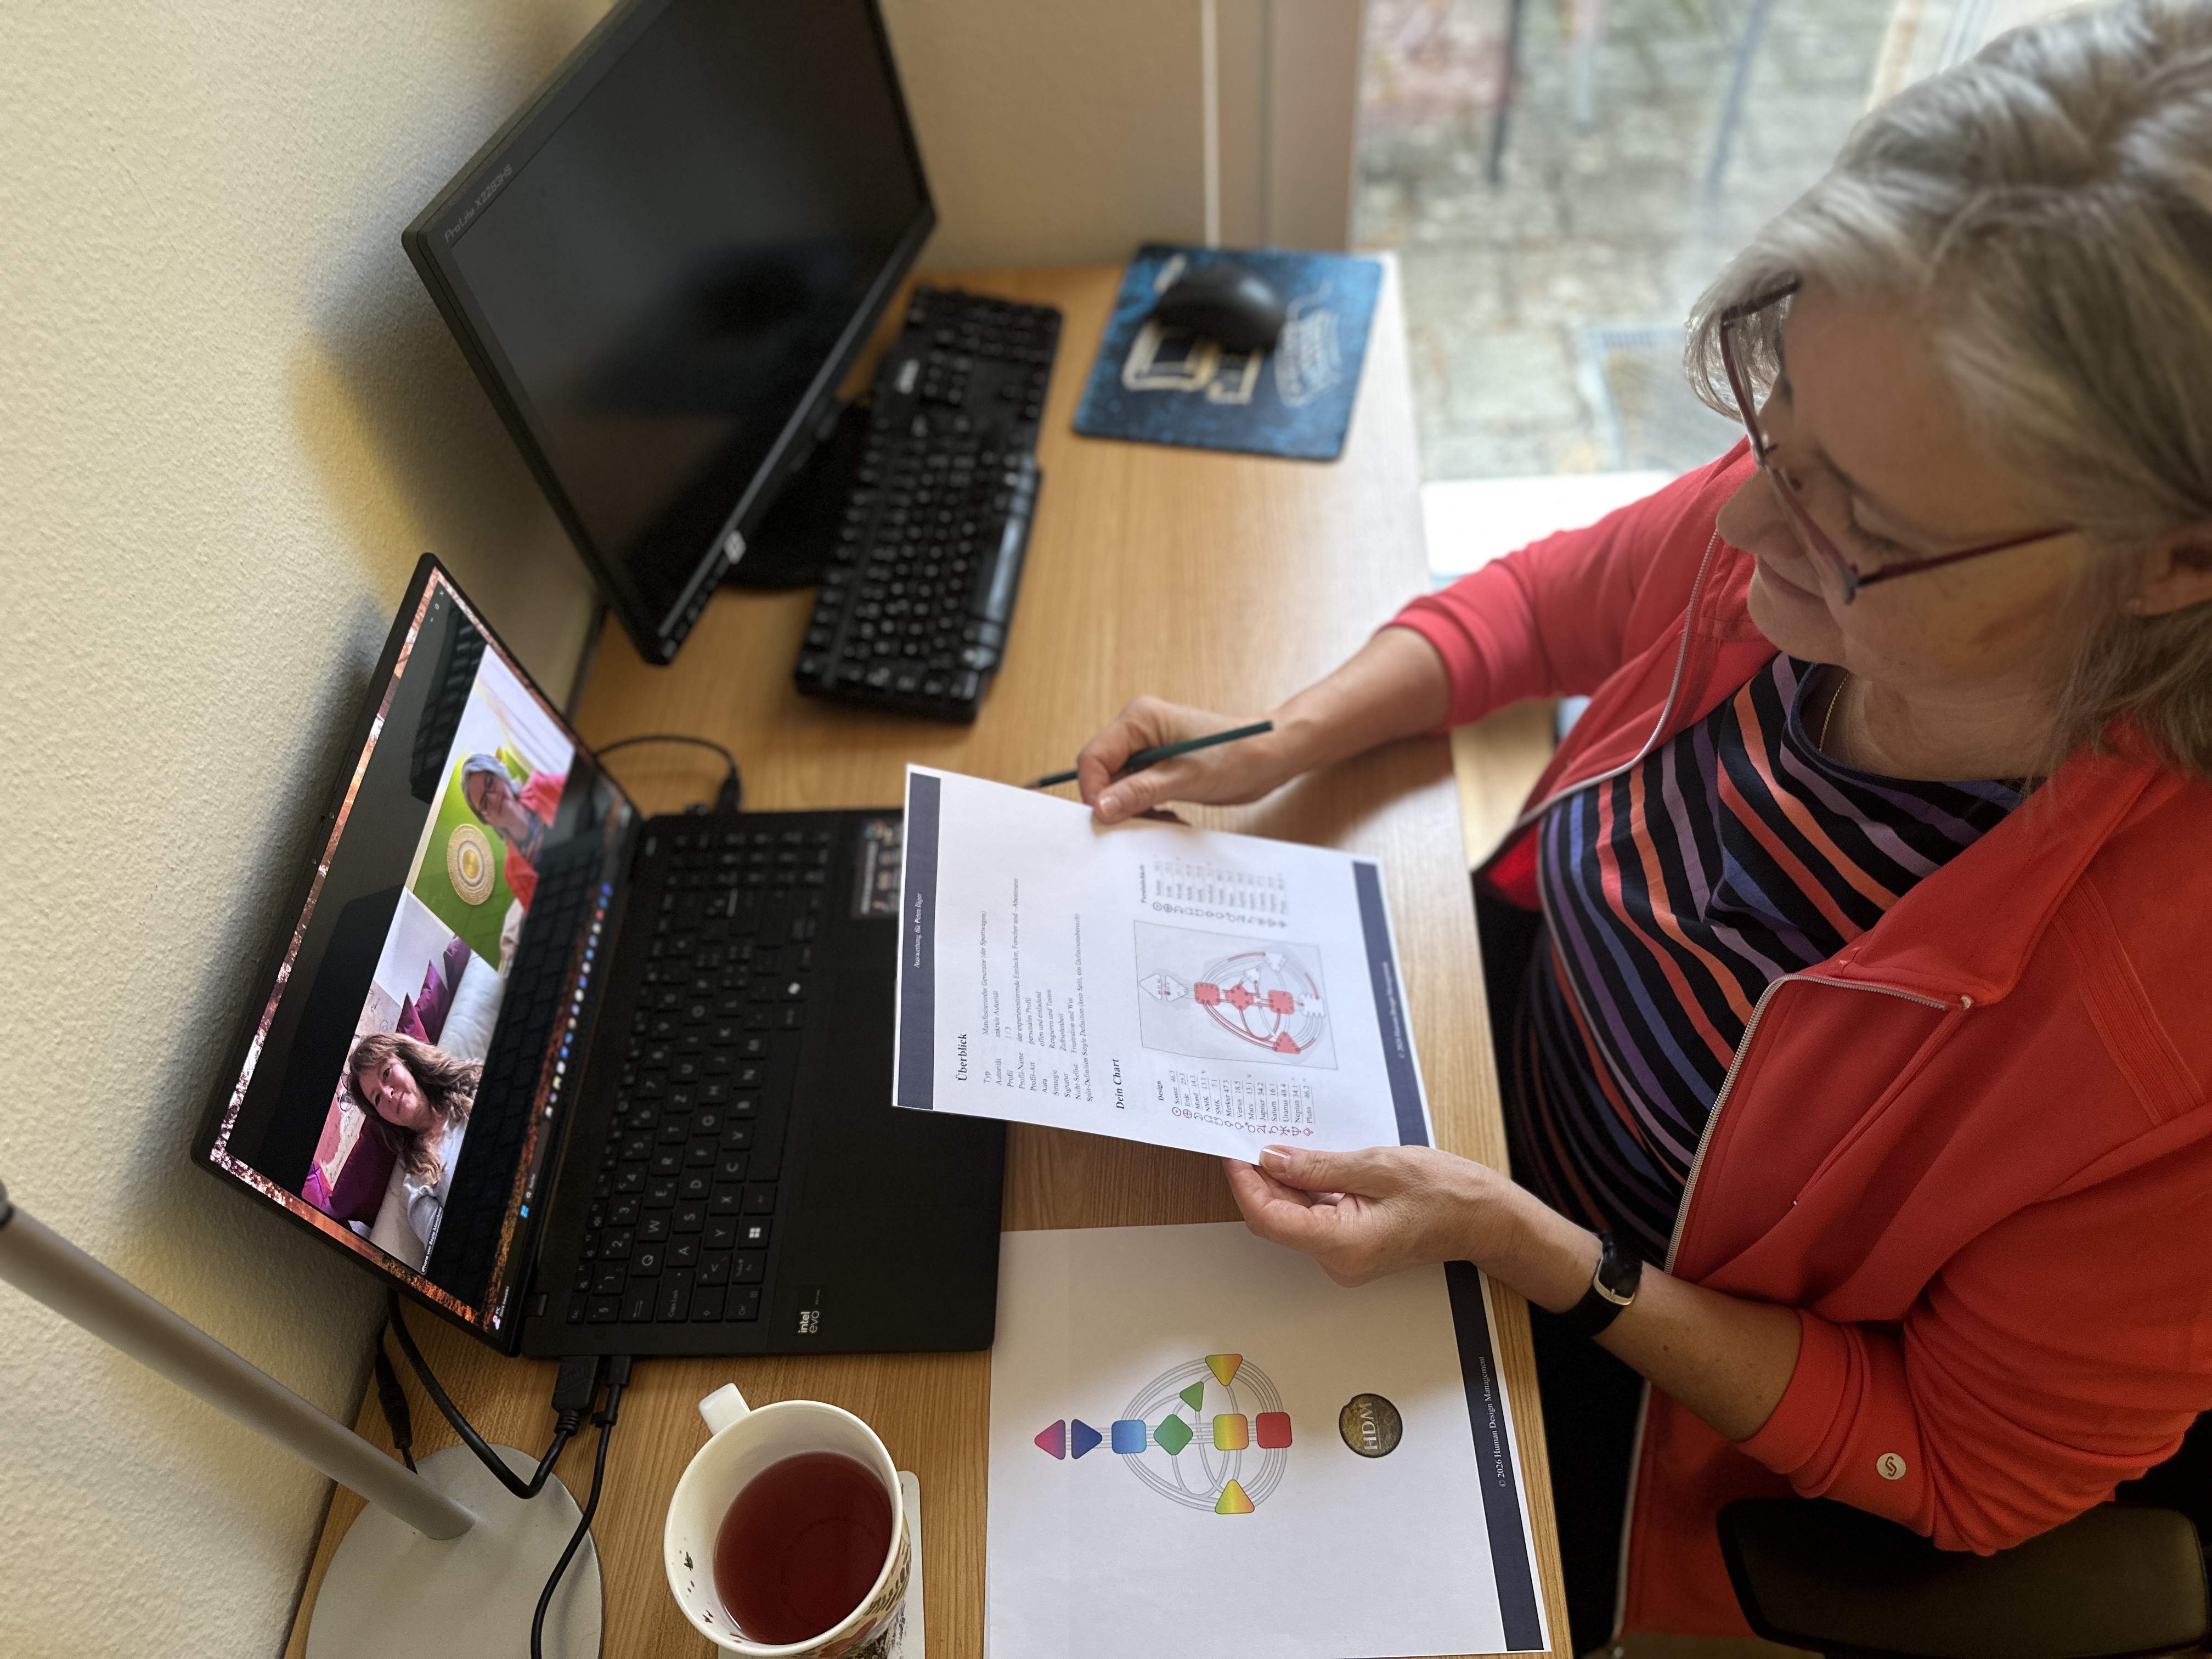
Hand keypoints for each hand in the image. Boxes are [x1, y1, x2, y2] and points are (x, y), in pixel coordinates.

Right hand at [1076, 696, 1302, 823]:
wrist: (1269, 756)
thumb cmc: (1236, 755)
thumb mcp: (1185, 778)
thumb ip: (1140, 792)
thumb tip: (1101, 808)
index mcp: (1138, 719)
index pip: (1093, 757)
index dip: (1094, 791)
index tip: (1105, 819)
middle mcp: (1137, 730)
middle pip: (1103, 774)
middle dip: (1117, 804)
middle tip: (1139, 825)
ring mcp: (1147, 748)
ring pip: (1118, 788)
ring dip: (1135, 811)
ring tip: (1164, 820)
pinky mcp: (1157, 766)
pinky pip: (1136, 792)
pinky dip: (1147, 810)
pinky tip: (1170, 816)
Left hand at [1222, 1144, 1519, 1286]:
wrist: (1482, 1218)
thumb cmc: (1444, 1192)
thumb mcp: (1377, 1165)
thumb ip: (1319, 1165)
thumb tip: (1272, 1159)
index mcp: (1343, 1244)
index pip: (1270, 1218)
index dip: (1244, 1184)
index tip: (1233, 1152)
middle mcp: (1338, 1260)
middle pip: (1276, 1220)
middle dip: (1259, 1179)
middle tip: (1249, 1137)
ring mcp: (1344, 1258)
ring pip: (1292, 1219)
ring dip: (1280, 1183)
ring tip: (1276, 1143)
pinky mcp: (1350, 1247)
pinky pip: (1313, 1219)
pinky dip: (1303, 1191)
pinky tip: (1302, 1163)